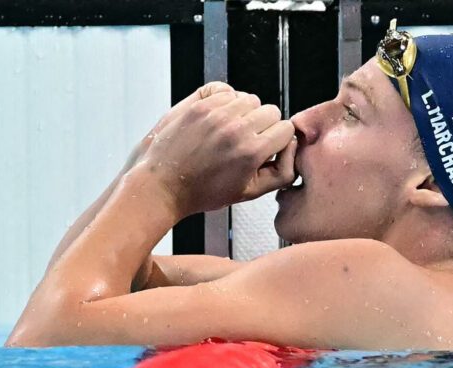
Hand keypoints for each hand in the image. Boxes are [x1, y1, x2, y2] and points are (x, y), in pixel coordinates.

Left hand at [137, 86, 295, 215]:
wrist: (162, 185)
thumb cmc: (201, 192)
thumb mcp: (248, 193)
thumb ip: (280, 172)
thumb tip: (291, 147)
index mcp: (250, 151)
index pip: (285, 128)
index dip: (278, 140)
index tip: (266, 147)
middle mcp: (235, 128)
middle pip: (270, 110)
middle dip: (263, 125)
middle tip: (246, 141)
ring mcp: (214, 113)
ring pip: (248, 98)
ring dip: (244, 111)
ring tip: (229, 131)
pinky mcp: (197, 104)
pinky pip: (225, 89)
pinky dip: (224, 99)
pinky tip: (217, 118)